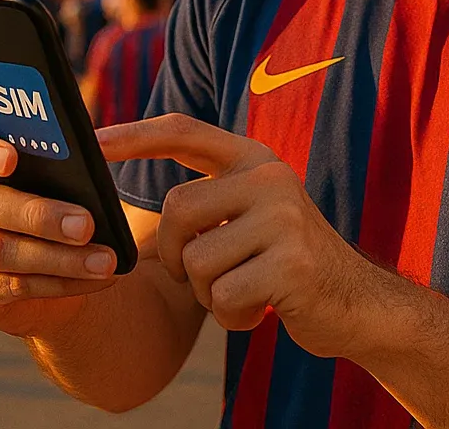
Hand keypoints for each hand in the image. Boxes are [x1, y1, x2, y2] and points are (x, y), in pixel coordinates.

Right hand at [0, 116, 119, 337]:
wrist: (60, 270)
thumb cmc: (60, 205)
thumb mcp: (66, 178)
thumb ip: (73, 158)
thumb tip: (101, 148)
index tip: (12, 158)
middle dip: (38, 214)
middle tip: (86, 224)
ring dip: (59, 256)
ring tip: (104, 259)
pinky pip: (12, 286)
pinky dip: (60, 282)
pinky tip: (93, 277)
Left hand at [98, 114, 368, 358]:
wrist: (356, 303)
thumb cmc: (284, 262)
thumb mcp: (251, 214)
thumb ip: (208, 198)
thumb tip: (127, 199)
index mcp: (254, 160)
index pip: (184, 132)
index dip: (134, 135)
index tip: (92, 141)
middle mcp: (270, 178)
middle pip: (176, 211)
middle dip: (176, 256)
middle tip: (205, 276)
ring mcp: (284, 220)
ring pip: (196, 262)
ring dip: (207, 293)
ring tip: (243, 291)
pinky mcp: (291, 265)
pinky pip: (223, 297)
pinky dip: (230, 316)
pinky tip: (258, 311)